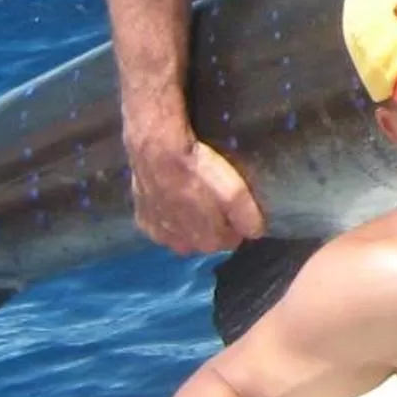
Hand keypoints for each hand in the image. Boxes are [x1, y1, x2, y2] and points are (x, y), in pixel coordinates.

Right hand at [128, 129, 266, 254]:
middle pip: (204, 240)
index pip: (228, 243)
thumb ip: (247, 217)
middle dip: (213, 226)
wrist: (157, 150)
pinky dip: (167, 216)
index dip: (235, 226)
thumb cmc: (198, 170)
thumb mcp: (234, 192)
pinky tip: (171, 199)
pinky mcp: (142, 219)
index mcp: (206, 242)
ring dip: (189, 222)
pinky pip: (160, 225)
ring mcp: (159, 234)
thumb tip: (255, 232)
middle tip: (216, 201)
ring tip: (194, 198)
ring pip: (182, 235)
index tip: (236, 210)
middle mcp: (181, 246)